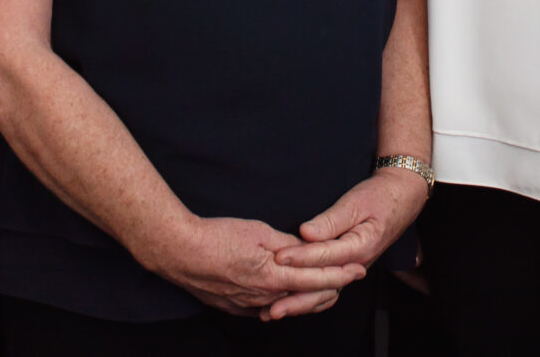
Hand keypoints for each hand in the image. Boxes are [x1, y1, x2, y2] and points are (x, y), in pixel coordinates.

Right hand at [147, 214, 366, 318]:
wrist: (180, 252)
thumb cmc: (218, 238)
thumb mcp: (259, 232)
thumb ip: (288, 244)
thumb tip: (307, 250)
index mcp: (274, 278)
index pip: (318, 279)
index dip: (341, 274)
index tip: (359, 269)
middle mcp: (265, 297)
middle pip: (307, 299)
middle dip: (330, 289)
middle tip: (347, 278)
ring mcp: (248, 305)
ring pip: (287, 305)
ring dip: (307, 297)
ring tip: (324, 288)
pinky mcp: (234, 307)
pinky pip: (266, 308)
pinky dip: (282, 303)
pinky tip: (286, 299)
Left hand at [269, 164, 429, 313]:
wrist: (401, 198)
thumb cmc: (379, 197)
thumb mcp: (355, 203)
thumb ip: (330, 220)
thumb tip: (306, 233)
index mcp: (360, 247)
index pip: (325, 255)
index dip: (300, 257)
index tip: (278, 258)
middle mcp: (356, 265)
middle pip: (323, 286)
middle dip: (295, 297)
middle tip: (270, 307)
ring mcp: (351, 269)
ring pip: (324, 293)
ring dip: (300, 304)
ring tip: (274, 312)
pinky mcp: (345, 268)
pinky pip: (326, 289)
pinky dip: (308, 299)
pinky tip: (290, 303)